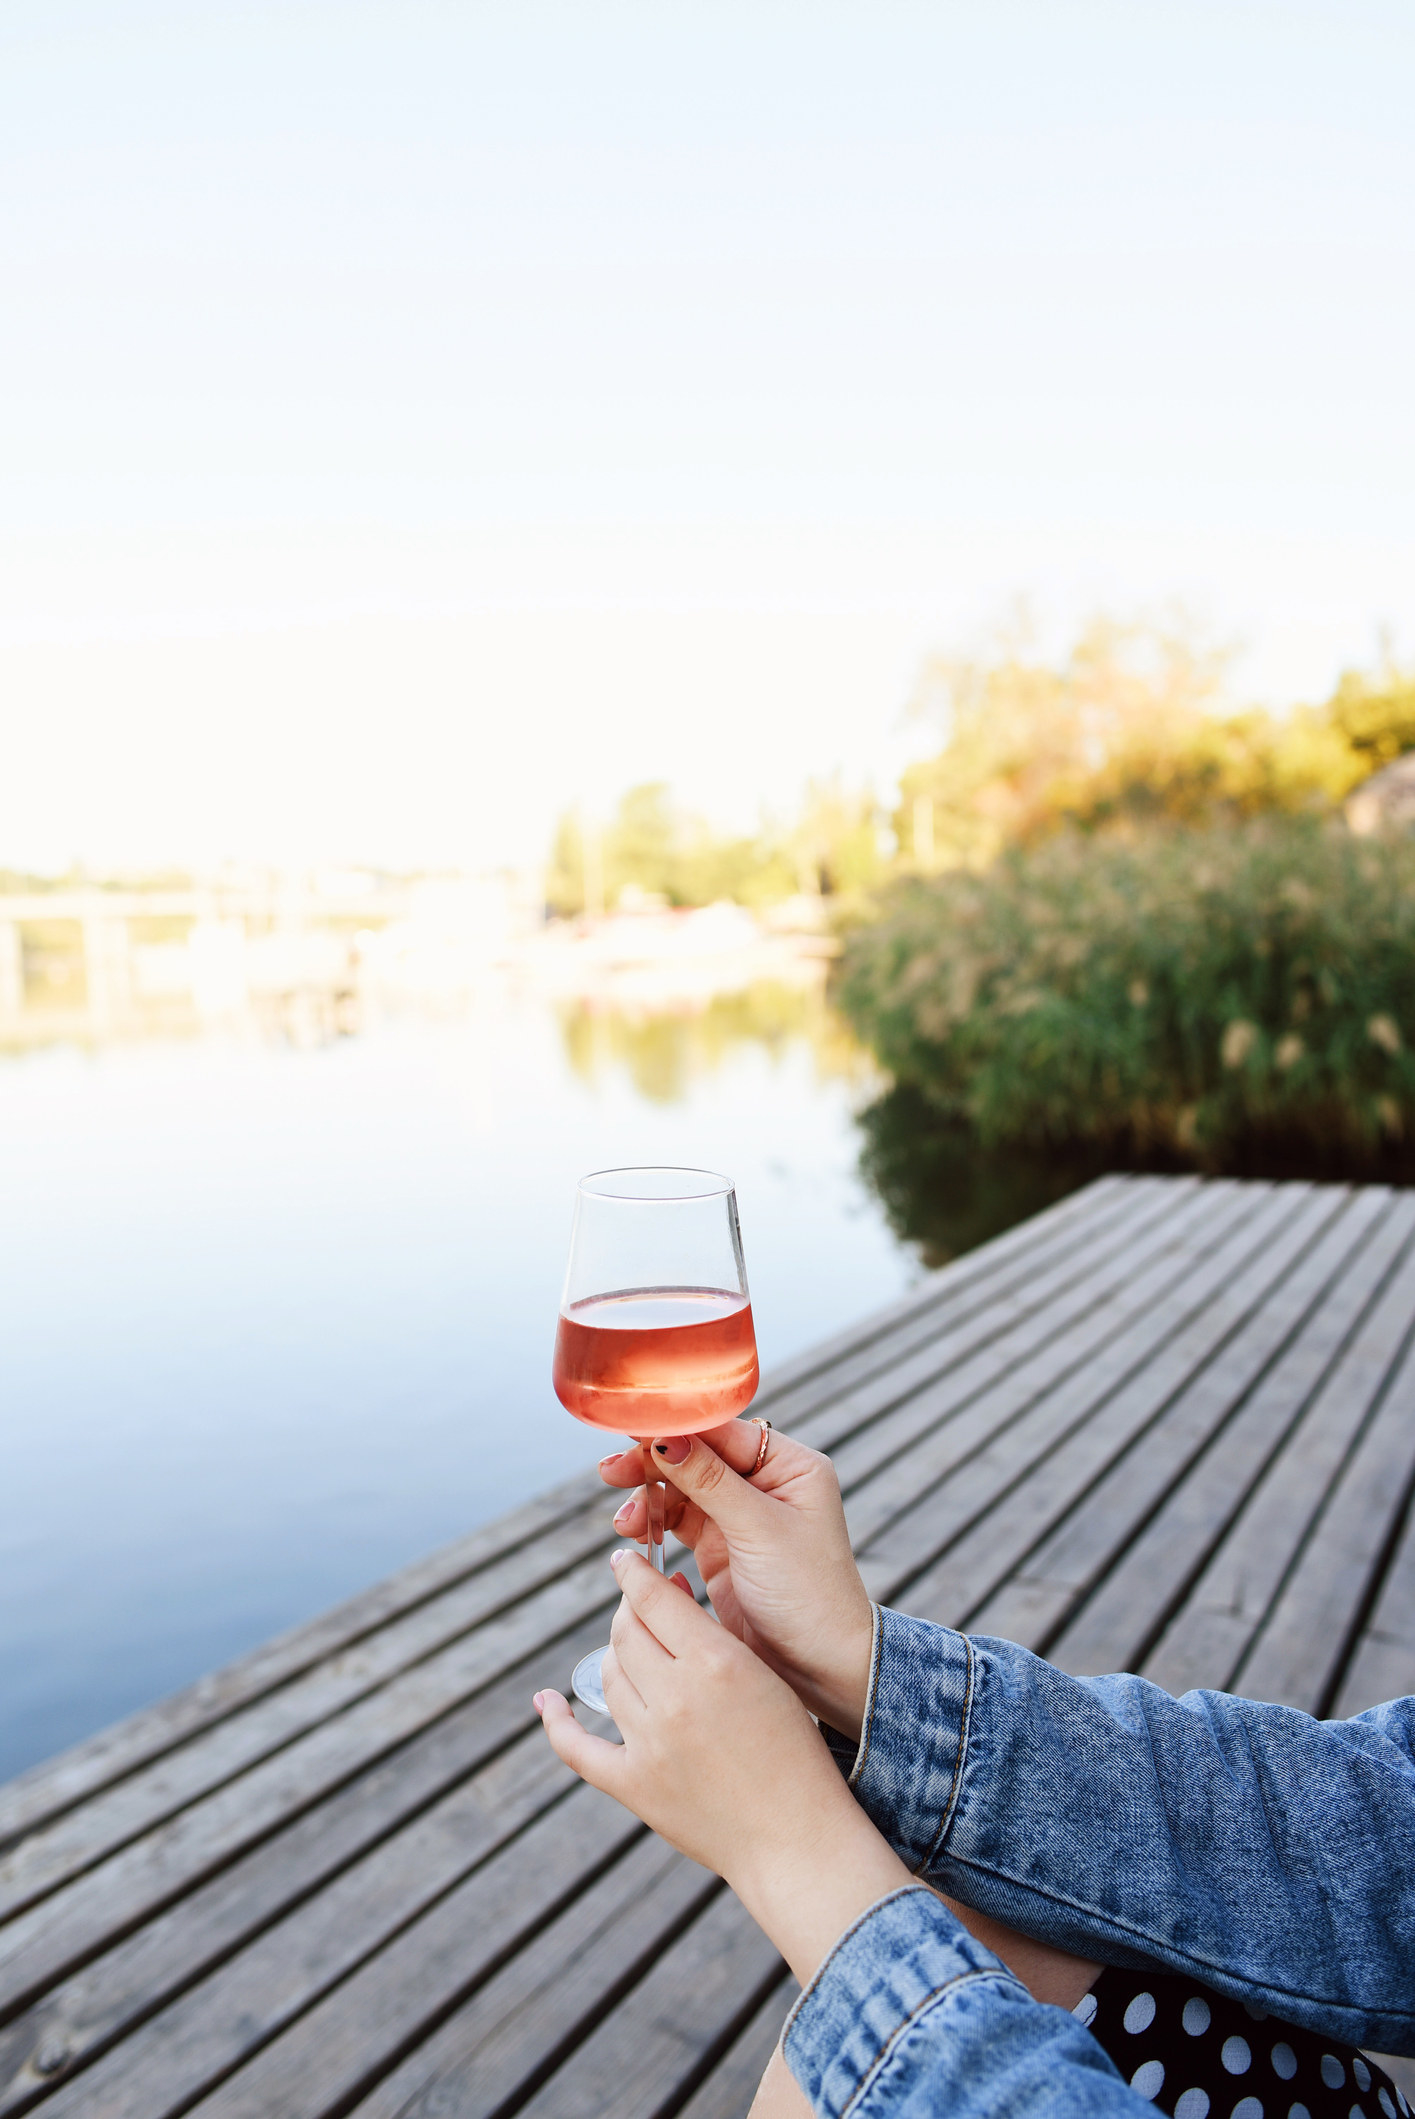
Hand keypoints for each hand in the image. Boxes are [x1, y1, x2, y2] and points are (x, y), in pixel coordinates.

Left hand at [535, 1551, 910, 1985]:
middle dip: (628, 1611)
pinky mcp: (633, 1785)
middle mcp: (675, 1698)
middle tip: (638, 1607)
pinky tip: (546, 1701)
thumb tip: (665, 1592)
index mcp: (716, 1663)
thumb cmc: (793, 1751)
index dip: (634, 1572)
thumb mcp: (764, 1675)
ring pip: (607, 1677)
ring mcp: (649, 1744)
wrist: (796, 1838)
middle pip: (624, 1633)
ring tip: (632, 1654)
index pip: (653, 1598)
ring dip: (615, 1658)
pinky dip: (555, 1721)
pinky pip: (575, 1746)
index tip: (626, 1560)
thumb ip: (712, 1633)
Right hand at [598, 1422, 872, 1738]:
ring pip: (682, 1487)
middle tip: (612, 1473)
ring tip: (624, 1521)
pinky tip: (635, 1532)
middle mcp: (767, 1483)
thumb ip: (711, 1482)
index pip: (724, 1431)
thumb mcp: (759, 1531)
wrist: (821, 1666)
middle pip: (698, 1455)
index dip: (677, 1428)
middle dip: (654, 1463)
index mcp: (791, 1466)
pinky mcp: (722, 1547)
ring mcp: (742, 1515)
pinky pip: (679, 1520)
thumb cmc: (808, 1594)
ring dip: (649, 1497)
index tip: (631, 1431)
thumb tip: (667, 1438)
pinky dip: (654, 1522)